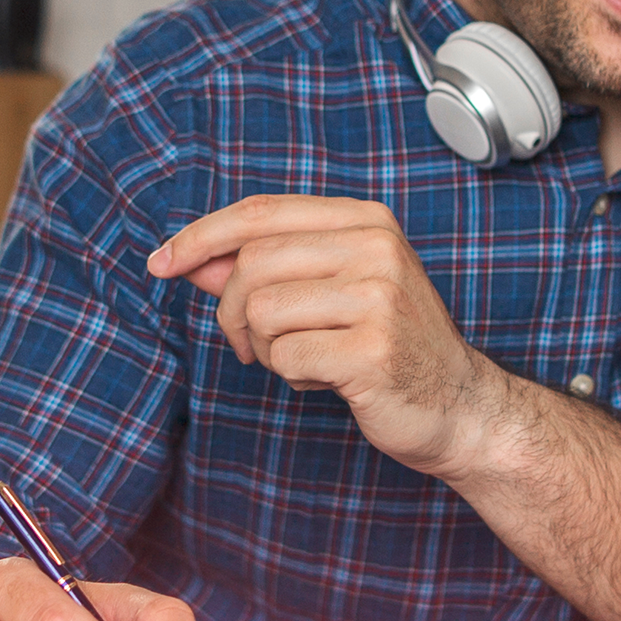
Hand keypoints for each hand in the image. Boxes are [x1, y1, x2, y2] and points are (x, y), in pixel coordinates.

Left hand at [147, 195, 519, 479]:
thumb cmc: (388, 348)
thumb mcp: (328, 294)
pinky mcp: (373, 349)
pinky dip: (292, 375)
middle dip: (233, 313)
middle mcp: (375, 247)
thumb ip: (264, 270)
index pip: (261, 212)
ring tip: (305, 361)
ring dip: (266, 348)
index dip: (202, 236)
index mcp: (365, 221)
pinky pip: (286, 355)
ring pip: (261, 310)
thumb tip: (192, 259)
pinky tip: (326, 380)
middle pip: (251, 264)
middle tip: (255, 345)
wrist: (459, 408)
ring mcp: (379, 296)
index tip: (161, 262)